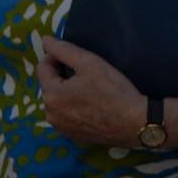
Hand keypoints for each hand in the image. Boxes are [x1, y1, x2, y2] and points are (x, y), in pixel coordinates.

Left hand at [36, 35, 150, 146]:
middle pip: (50, 86)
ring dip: (68, 92)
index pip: (42, 68)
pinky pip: (68, 116)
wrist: (134, 123)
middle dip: (62, 76)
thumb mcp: (89, 62)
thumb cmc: (113, 90)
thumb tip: (45, 41)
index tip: (74, 56)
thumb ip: (63, 50)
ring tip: (91, 89)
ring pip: (59, 102)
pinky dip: (75, 108)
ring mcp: (62, 128)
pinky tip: (93, 105)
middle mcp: (50, 115)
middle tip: (87, 72)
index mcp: (51, 95)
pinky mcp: (73, 136)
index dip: (56, 57)